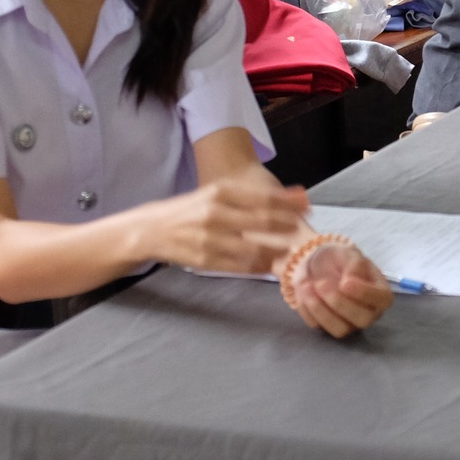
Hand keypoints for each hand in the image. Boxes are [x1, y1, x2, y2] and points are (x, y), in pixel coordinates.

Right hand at [146, 176, 308, 272]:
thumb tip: (293, 195)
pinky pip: (239, 266)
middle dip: (288, 225)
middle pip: (263, 221)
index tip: (306, 206)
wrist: (152, 229)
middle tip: (302, 228)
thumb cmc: (191, 209)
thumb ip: (251, 196)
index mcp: (220, 192)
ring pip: (253, 248)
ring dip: (277, 250)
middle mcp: (215, 213)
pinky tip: (269, 264)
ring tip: (289, 249)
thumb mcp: (216, 194)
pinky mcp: (204, 260)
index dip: (290, 203)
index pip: (264, 198)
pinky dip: (258, 266)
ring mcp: (209, 239)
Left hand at [289, 241, 393, 337]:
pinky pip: (318, 325)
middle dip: (340, 303)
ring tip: (307, 286)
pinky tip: (304, 289)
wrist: (315, 264)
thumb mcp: (349, 254)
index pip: (383, 300)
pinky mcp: (327, 328)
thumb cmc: (339, 259)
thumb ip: (355, 265)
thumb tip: (350, 280)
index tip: (345, 282)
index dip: (365, 294)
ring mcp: (349, 323)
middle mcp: (368, 312)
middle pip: (363, 320)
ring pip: (340, 329)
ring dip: (321, 309)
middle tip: (321, 283)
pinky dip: (307, 308)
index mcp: (380, 292)